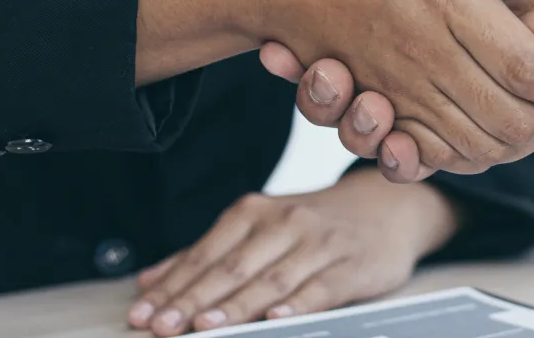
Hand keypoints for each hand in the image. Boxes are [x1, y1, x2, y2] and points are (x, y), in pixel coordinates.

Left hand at [126, 169, 457, 335]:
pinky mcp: (352, 265)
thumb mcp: (260, 228)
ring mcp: (320, 243)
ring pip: (271, 279)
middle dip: (192, 300)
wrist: (388, 207)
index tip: (144, 313)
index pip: (204, 254)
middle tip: (164, 325)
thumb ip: (206, 254)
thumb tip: (150, 282)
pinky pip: (321, 288)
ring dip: (235, 305)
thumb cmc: (316, 225)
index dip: (172, 286)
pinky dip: (298, 302)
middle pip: (232, 267)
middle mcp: (284, 223)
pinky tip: (276, 316)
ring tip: (206, 326)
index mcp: (255, 212)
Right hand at [258, 0, 533, 177]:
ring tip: (352, 98)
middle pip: (354, 95)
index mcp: (416, 2)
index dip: (303, 53)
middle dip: (323, 95)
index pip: (339, 40)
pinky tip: (392, 137)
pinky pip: (440, 155)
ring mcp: (462, 89)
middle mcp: (432, 50)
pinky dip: (409, 156)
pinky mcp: (493, 122)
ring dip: (357, 127)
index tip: (279, 46)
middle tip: (319, 74)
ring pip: (387, 132)